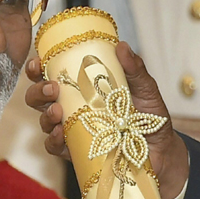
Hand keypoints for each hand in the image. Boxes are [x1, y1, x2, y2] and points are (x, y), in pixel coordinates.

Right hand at [24, 41, 190, 198]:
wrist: (162, 150)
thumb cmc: (149, 115)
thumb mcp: (145, 88)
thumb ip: (134, 69)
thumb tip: (122, 46)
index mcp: (83, 86)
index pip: (52, 73)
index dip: (37, 67)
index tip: (38, 62)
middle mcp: (72, 106)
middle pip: (40, 97)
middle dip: (38, 90)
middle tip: (52, 87)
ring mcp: (72, 130)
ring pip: (45, 120)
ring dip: (45, 114)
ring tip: (57, 110)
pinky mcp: (76, 152)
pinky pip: (55, 147)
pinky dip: (53, 140)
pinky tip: (60, 133)